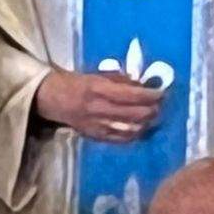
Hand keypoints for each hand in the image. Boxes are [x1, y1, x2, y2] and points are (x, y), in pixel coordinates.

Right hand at [34, 69, 163, 143]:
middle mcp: (99, 108)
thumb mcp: (97, 75)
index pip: (131, 94)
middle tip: (160, 105)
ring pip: (131, 128)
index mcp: (99, 89)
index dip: (149, 95)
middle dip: (152, 110)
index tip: (161, 92)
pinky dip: (134, 134)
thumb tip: (143, 84)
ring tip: (153, 117)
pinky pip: (121, 139)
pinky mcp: (96, 136)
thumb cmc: (76, 83)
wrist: (52, 99)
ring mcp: (98, 125)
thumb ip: (119, 80)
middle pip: (134, 114)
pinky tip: (140, 128)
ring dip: (146, 123)